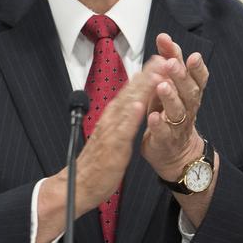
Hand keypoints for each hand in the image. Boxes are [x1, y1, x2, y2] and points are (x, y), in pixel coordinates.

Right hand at [73, 55, 171, 208]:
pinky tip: (140, 105)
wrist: (79, 184)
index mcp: (111, 117)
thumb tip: (129, 105)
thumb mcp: (110, 136)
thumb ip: (119, 120)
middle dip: (147, 75)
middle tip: (163, 58)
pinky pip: (122, 130)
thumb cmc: (96, 163)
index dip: (145, 76)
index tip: (159, 61)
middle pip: (130, 93)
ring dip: (142, 89)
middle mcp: (109, 119)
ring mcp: (110, 132)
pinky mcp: (112, 147)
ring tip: (156, 74)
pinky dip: (131, 117)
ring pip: (127, 106)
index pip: (130, 92)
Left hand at [141, 33, 208, 177]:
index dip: (196, 67)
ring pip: (178, 110)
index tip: (192, 55)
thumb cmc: (170, 112)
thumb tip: (164, 37)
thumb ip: (169, 61)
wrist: (174, 151)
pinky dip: (159, 124)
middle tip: (172, 64)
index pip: (197, 78)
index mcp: (189, 93)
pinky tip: (153, 116)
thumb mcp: (170, 84)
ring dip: (170, 97)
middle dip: (181, 76)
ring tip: (162, 86)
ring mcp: (179, 124)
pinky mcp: (167, 139)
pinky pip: (164, 132)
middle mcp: (188, 107)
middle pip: (189, 91)